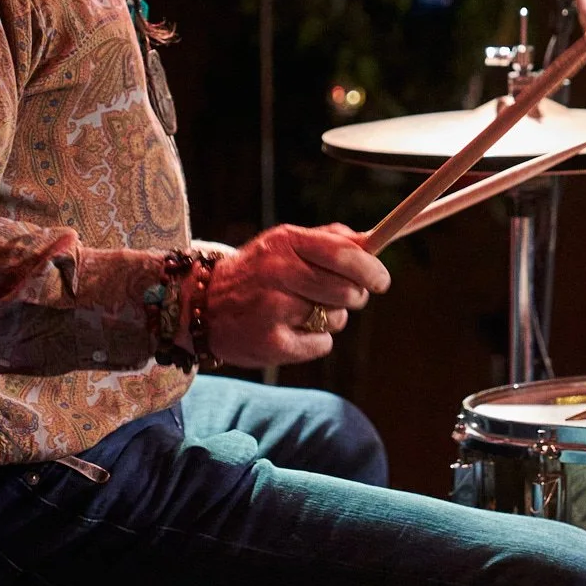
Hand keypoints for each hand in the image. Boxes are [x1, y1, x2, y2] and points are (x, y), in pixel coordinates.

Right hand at [199, 224, 390, 368]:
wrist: (203, 306)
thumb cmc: (258, 272)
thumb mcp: (285, 245)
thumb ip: (328, 241)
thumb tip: (372, 242)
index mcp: (286, 242)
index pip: (343, 254)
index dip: (371, 269)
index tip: (382, 281)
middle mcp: (278, 272)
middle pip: (346, 290)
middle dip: (354, 297)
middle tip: (345, 298)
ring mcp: (273, 308)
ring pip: (336, 319)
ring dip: (330, 319)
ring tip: (303, 312)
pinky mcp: (271, 343)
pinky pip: (321, 344)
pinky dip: (315, 341)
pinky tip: (291, 331)